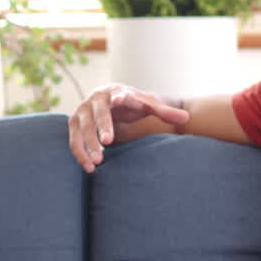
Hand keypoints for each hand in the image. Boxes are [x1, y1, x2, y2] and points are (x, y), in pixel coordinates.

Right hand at [67, 84, 189, 172]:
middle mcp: (96, 100)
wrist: (108, 98)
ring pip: (83, 129)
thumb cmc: (132, 103)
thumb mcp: (148, 105)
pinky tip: (89, 168)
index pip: (118, 94)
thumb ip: (165, 112)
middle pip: (98, 113)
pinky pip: (74, 140)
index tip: (118, 99)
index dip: (118, 97)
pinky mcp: (74, 124)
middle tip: (108, 142)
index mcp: (116, 92)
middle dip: (102, 126)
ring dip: (88, 145)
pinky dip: (80, 154)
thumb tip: (187, 118)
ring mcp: (82, 111)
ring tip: (98, 162)